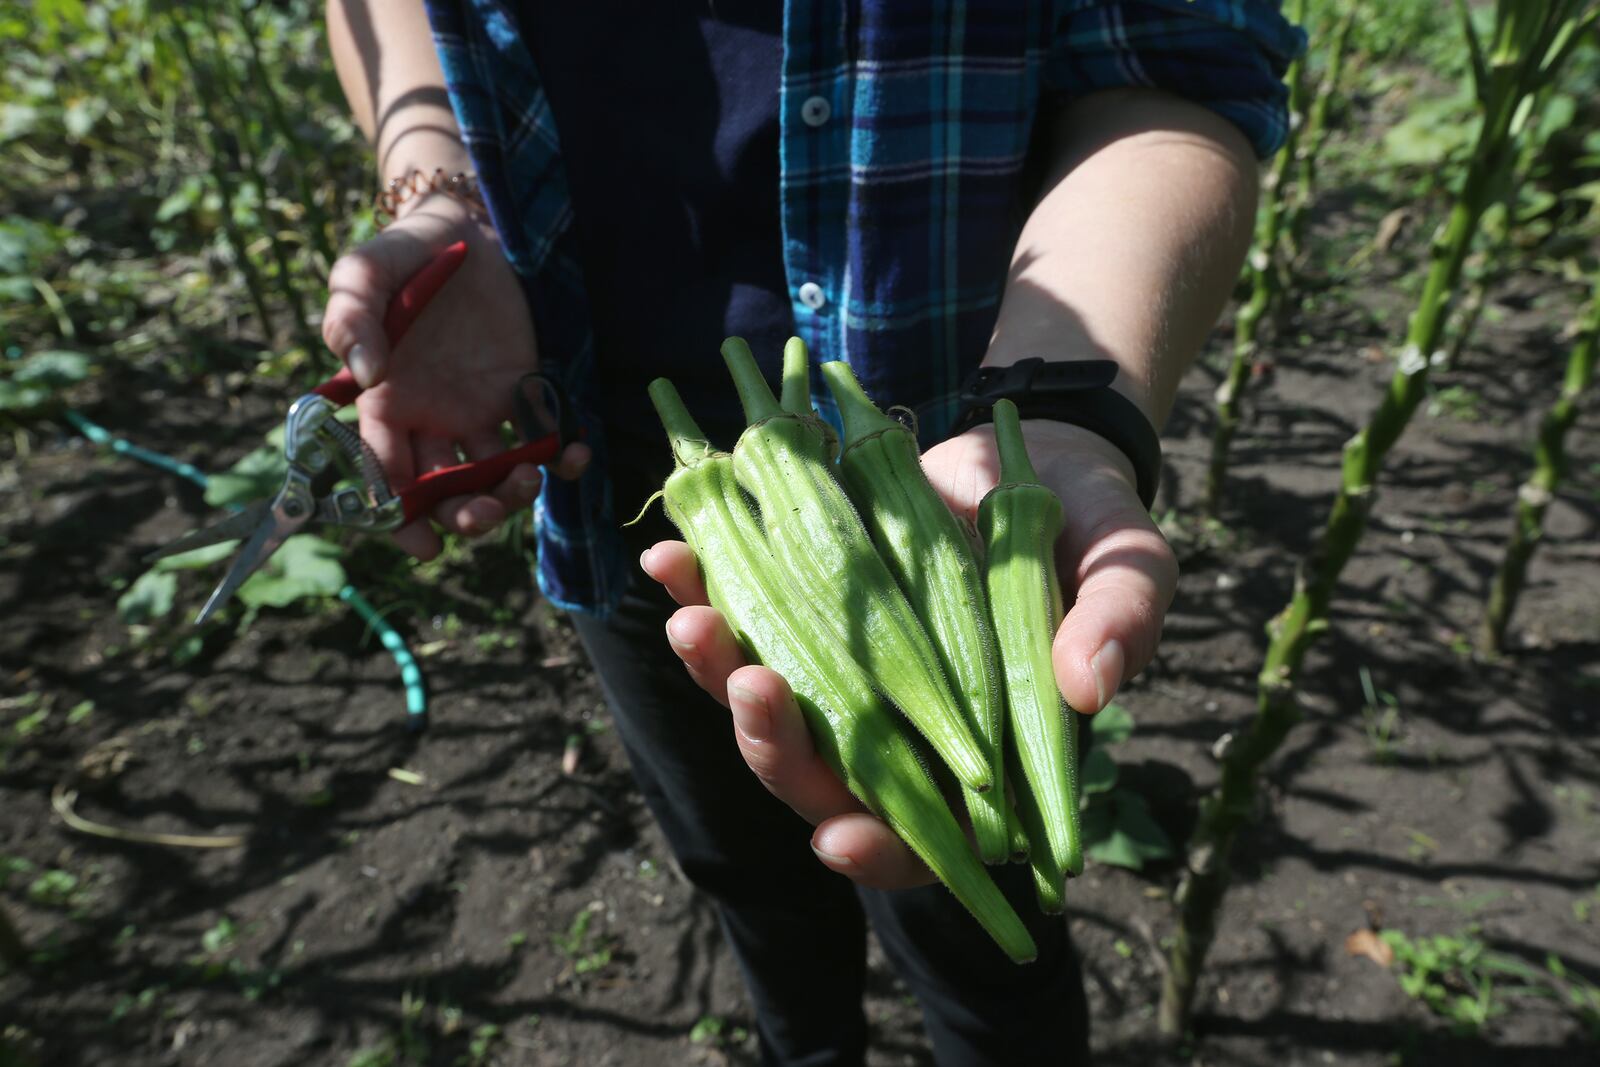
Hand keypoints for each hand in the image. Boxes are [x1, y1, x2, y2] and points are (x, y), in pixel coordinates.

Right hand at [320, 197, 589, 558]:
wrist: (465, 225)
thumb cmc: (404, 253)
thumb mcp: (361, 273)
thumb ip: (350, 318)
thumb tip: (364, 375)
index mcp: (385, 405)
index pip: (384, 477)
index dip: (398, 518)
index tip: (423, 544)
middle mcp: (432, 419)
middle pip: (444, 492)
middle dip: (463, 517)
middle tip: (484, 513)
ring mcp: (479, 411)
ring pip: (492, 476)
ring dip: (510, 495)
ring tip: (527, 478)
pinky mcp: (525, 392)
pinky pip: (543, 439)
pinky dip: (564, 458)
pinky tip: (576, 455)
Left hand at [641, 420, 1177, 888]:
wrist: (1028, 455)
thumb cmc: (1090, 530)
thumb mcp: (1128, 566)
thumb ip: (1121, 623)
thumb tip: (1092, 687)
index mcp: (978, 753)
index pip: (925, 838)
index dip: (882, 852)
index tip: (843, 838)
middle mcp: (897, 726)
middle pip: (821, 778)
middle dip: (775, 748)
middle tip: (755, 688)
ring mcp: (844, 669)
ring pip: (768, 705)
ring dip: (717, 674)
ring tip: (690, 622)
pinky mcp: (805, 610)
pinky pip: (743, 618)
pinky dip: (701, 593)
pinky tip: (669, 560)